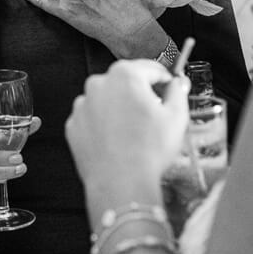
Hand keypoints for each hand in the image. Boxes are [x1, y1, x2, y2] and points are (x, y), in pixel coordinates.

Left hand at [66, 60, 188, 194]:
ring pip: (108, 99)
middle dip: (141, 94)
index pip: (151, 69)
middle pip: (127, 81)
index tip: (170, 92)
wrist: (120, 184)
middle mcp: (99, 84)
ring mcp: (83, 105)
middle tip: (154, 117)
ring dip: (121, 108)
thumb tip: (178, 84)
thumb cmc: (148, 151)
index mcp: (125, 75)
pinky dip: (104, 125)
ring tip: (134, 133)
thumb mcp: (176, 117)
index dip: (165, 81)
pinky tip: (118, 141)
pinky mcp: (74, 125)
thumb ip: (178, 92)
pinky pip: (93, 118)